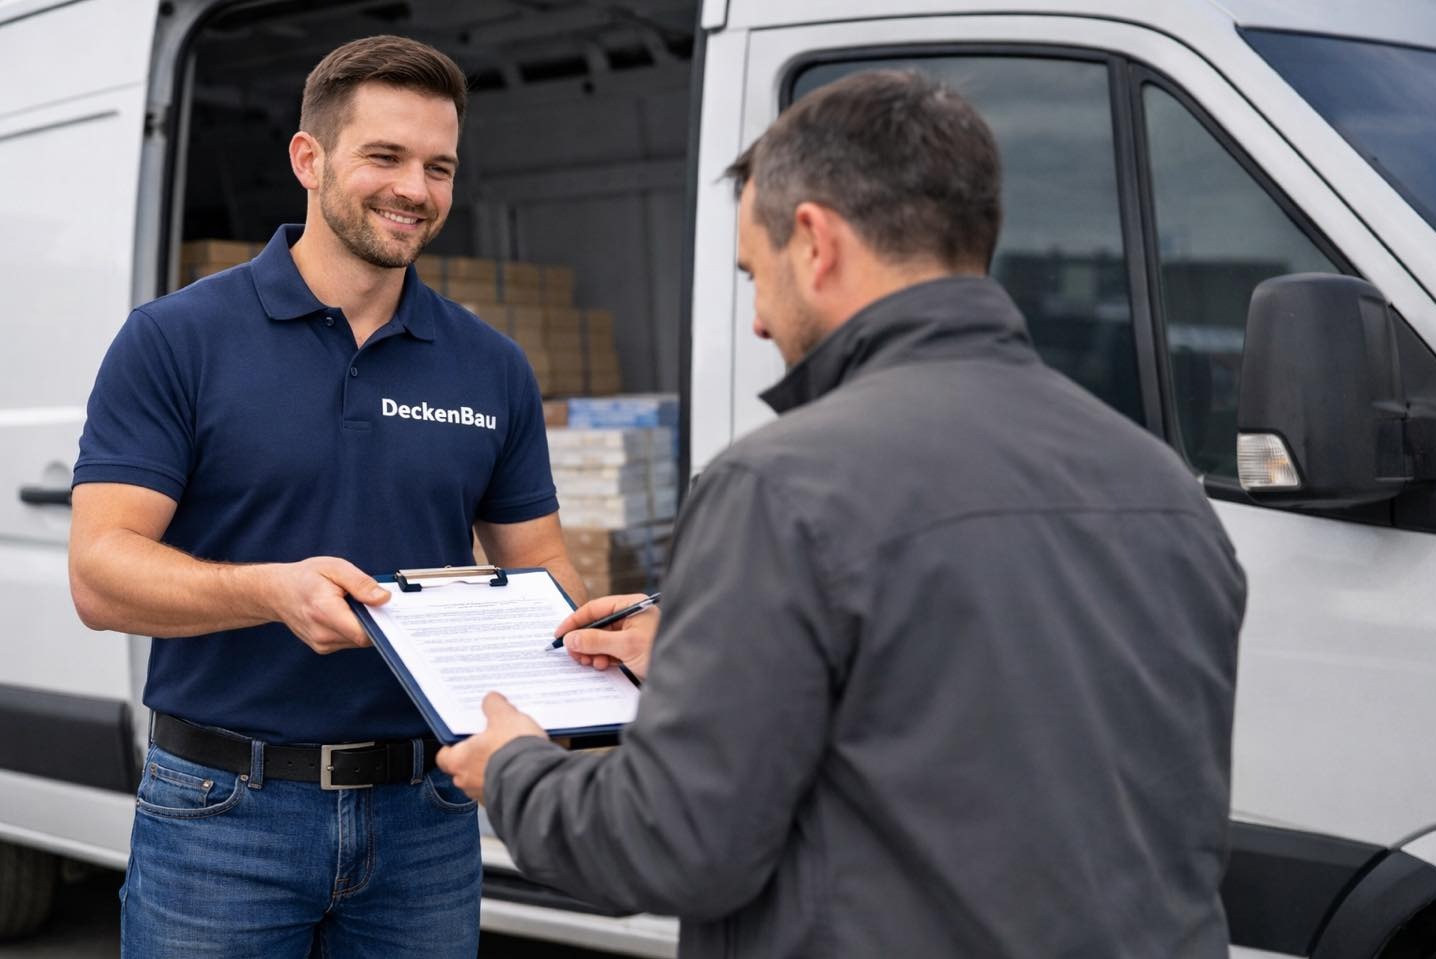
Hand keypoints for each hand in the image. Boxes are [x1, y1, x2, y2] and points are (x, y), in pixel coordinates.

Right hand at [259, 557, 388, 654]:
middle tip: (376, 602)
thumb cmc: (305, 577)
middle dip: (375, 621)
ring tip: (355, 604)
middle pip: (364, 638)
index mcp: (324, 611)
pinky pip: (350, 641)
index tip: (391, 612)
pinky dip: (355, 629)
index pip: (363, 632)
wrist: (277, 592)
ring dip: (364, 625)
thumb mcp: (335, 567)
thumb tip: (384, 598)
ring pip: (358, 641)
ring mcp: (321, 644)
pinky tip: (348, 613)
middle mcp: (322, 633)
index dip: (382, 624)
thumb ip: (361, 583)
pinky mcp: (323, 647)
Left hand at [436, 692, 545, 802]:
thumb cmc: (513, 751)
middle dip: (477, 754)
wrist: (537, 779)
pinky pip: (501, 788)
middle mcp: (467, 782)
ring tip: (512, 752)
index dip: (454, 743)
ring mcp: (484, 795)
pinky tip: (522, 766)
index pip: (444, 755)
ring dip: (494, 767)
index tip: (466, 734)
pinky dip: (508, 778)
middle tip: (492, 739)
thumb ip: (494, 706)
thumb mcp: (504, 716)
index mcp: (459, 761)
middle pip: (465, 766)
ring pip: (483, 778)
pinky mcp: (503, 802)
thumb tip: (491, 700)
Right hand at [554, 593, 658, 679]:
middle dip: (583, 640)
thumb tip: (571, 638)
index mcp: (630, 606)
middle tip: (573, 655)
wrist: (685, 673)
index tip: (560, 634)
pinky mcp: (633, 649)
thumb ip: (596, 641)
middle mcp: (630, 617)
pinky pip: (610, 651)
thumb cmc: (661, 651)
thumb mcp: (626, 646)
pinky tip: (599, 666)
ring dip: (591, 652)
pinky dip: (601, 658)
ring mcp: (632, 634)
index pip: (595, 608)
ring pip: (602, 640)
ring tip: (588, 663)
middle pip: (596, 625)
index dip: (575, 621)